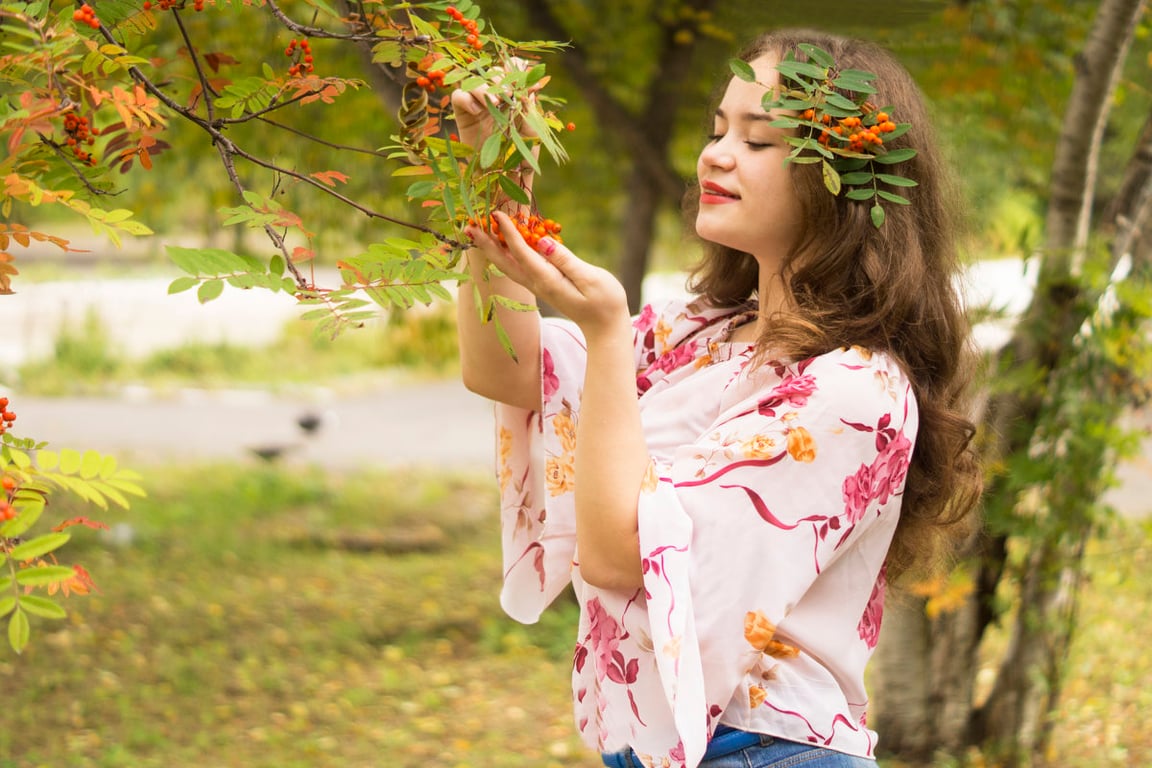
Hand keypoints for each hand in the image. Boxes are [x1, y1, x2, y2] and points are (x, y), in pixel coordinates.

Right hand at [450, 57, 541, 151]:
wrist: (506, 175)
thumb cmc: (522, 154)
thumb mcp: (532, 129)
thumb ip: (530, 108)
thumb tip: (530, 87)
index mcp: (514, 95)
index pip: (513, 69)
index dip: (518, 68)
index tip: (527, 82)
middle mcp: (495, 96)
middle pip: (494, 71)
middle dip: (502, 79)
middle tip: (509, 95)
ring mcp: (478, 103)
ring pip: (474, 80)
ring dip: (485, 88)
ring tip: (494, 103)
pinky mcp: (463, 114)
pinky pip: (458, 96)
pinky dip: (467, 99)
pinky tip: (478, 112)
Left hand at [465, 212, 629, 337]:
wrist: (605, 327)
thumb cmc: (605, 303)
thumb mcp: (590, 279)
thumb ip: (565, 260)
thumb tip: (542, 241)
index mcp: (547, 280)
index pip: (521, 253)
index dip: (508, 232)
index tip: (496, 214)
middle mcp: (537, 284)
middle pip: (505, 261)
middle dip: (486, 242)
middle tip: (468, 225)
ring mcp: (538, 286)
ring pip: (508, 265)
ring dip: (491, 248)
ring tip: (477, 231)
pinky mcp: (542, 285)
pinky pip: (518, 266)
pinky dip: (506, 252)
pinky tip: (502, 242)